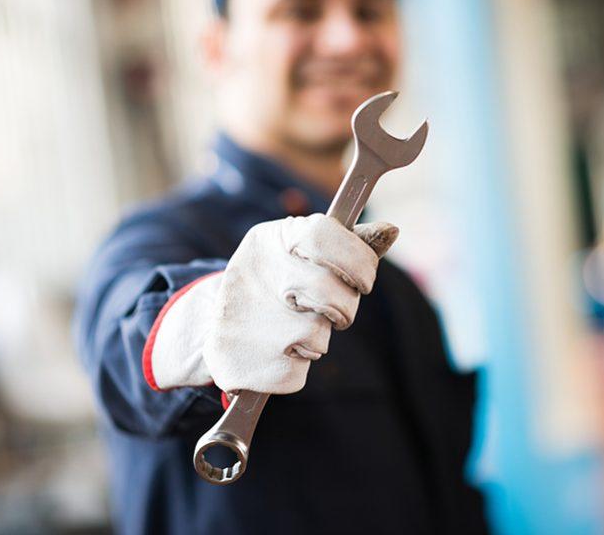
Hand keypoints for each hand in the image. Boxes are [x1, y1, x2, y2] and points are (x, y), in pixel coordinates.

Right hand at [143, 214, 397, 393]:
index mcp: (273, 238)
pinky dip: (295, 366)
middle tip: (328, 309)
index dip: (358, 263)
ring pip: (318, 339)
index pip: (328, 237)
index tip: (362, 281)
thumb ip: (349, 243)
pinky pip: (298, 373)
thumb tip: (391, 230)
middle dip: (343, 309)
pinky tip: (274, 351)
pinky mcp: (238, 364)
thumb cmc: (277, 279)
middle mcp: (253, 272)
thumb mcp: (305, 250)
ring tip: (291, 328)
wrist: (211, 321)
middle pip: (333, 297)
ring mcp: (242, 319)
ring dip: (317, 339)